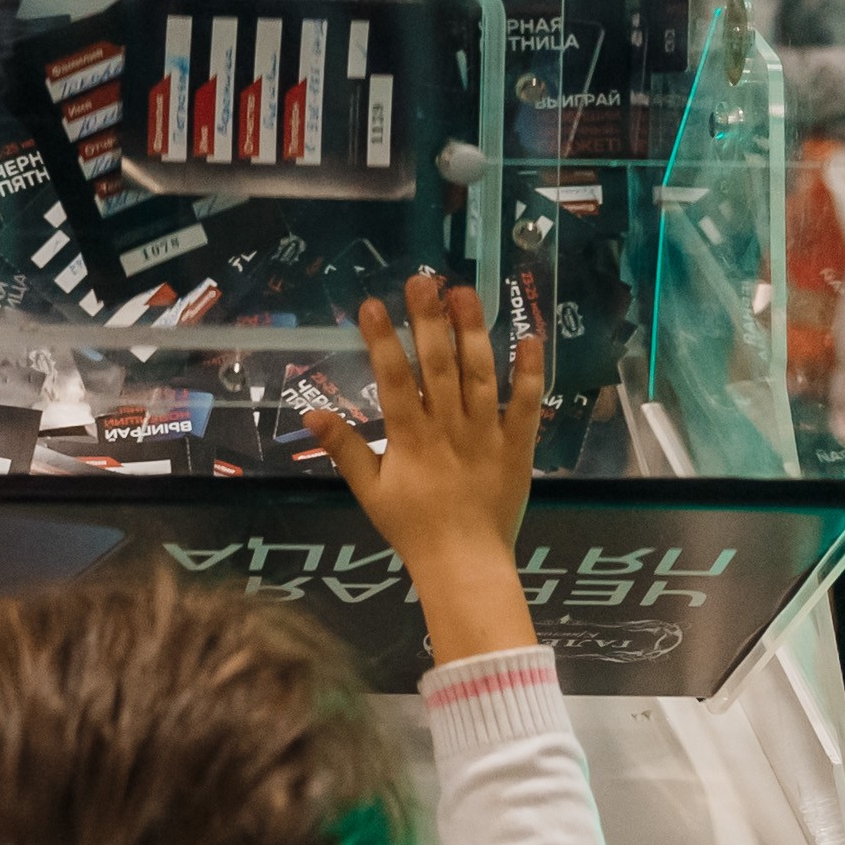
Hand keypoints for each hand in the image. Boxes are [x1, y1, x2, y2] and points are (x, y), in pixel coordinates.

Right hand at [306, 271, 548, 662]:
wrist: (465, 565)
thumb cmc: (413, 528)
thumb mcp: (369, 491)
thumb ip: (344, 449)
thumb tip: (314, 413)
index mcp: (411, 439)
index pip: (394, 379)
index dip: (383, 340)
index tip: (373, 304)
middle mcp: (449, 428)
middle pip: (438, 365)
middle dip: (428, 320)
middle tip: (422, 280)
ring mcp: (487, 434)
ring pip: (480, 375)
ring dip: (473, 331)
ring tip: (464, 292)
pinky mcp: (518, 445)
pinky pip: (527, 404)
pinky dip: (530, 371)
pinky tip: (529, 336)